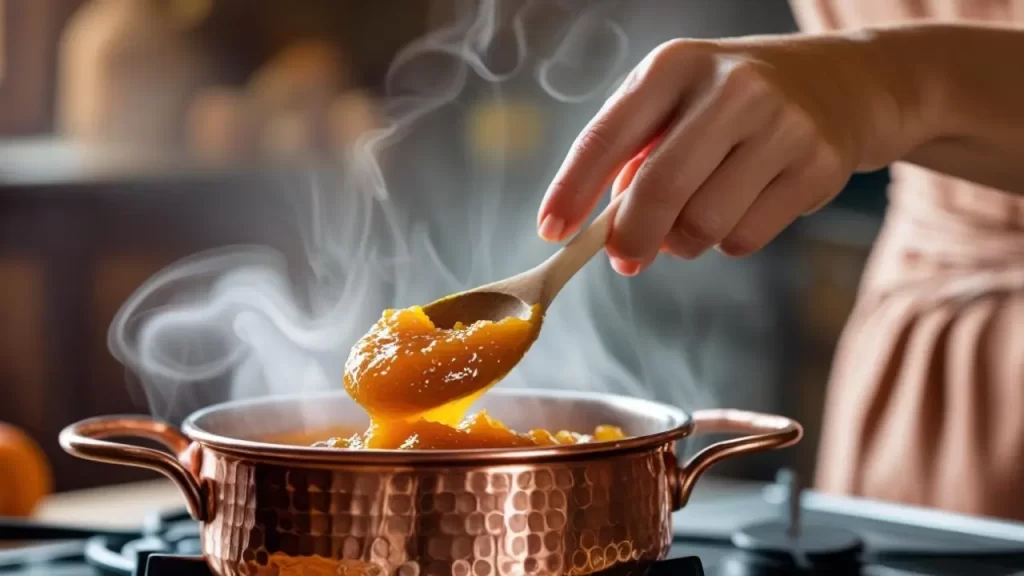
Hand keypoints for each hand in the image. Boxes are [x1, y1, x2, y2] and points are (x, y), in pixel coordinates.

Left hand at [537, 34, 909, 274]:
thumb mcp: (678, 99)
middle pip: (659, 190)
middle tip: (624, 257)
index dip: (572, 190)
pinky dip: (727, 242)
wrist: (843, 83)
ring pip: (703, 225)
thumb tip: (607, 225)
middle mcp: (731, 88)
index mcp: (676, 65)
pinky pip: (745, 238)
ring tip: (692, 220)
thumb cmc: (733, 100)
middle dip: (630, 236)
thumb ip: (634, 152)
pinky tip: (739, 210)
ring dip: (684, 241)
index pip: (608, 135)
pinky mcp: (816, 168)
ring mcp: (781, 127)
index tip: (552, 230)